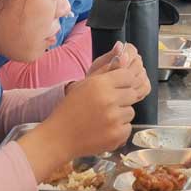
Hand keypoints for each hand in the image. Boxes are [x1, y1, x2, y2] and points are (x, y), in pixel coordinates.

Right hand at [48, 43, 147, 157]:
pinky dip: (119, 129)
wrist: (59, 137)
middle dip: (123, 98)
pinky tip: (105, 129)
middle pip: (132, 93)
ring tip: (104, 118)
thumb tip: (123, 54)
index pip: (128, 76)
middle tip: (109, 105)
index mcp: (100, 84)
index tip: (117, 88)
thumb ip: (105, 72)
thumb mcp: (83, 85)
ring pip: (131, 111)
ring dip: (121, 114)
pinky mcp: (117, 135)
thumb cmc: (69, 110)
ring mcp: (114, 118)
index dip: (124, 82)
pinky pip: (128, 127)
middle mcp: (109, 99)